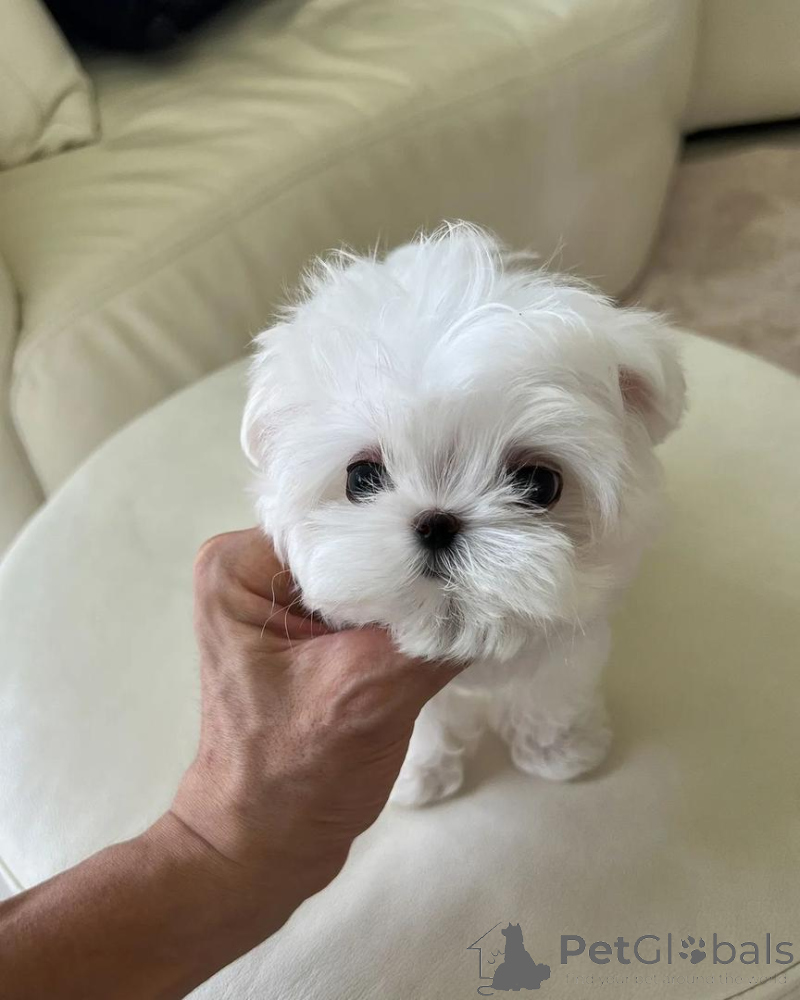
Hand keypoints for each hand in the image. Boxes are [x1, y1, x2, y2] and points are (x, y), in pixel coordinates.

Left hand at [171, 528, 461, 895]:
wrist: (266, 849)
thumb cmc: (291, 778)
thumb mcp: (365, 694)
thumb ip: (432, 632)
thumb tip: (505, 583)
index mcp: (242, 565)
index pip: (341, 514)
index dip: (407, 522)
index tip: (475, 524)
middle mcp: (262, 567)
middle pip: (360, 535)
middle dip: (422, 552)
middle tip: (492, 547)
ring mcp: (293, 599)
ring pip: (377, 568)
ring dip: (427, 582)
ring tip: (487, 576)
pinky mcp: (321, 629)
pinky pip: (380, 600)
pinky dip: (419, 609)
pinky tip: (466, 610)